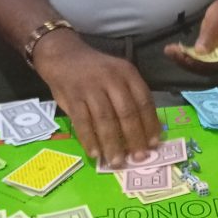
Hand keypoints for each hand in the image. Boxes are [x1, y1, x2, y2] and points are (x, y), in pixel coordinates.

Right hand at [33, 30, 161, 165]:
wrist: (63, 55)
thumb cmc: (95, 71)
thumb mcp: (118, 74)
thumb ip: (130, 97)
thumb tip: (145, 131)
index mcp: (127, 73)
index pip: (144, 101)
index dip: (150, 124)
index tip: (154, 144)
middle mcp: (111, 79)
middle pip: (127, 113)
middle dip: (134, 138)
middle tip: (139, 158)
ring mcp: (90, 88)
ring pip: (105, 120)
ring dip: (112, 144)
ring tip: (116, 162)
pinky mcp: (72, 97)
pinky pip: (82, 122)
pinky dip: (89, 139)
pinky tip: (95, 153)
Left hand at [164, 0, 217, 73]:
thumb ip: (212, 34)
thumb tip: (200, 51)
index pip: (212, 63)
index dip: (194, 60)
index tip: (179, 52)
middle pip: (204, 67)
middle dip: (185, 60)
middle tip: (169, 50)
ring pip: (200, 65)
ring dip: (183, 59)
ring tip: (169, 51)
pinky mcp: (214, 55)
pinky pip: (199, 60)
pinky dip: (186, 56)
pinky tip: (175, 51)